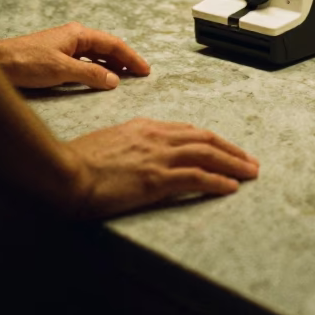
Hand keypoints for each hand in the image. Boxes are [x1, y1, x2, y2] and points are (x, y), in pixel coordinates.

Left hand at [0, 23, 150, 90]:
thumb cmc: (28, 62)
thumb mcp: (61, 70)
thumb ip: (90, 75)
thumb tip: (115, 80)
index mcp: (78, 34)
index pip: (113, 44)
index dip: (131, 57)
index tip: (145, 70)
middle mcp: (75, 37)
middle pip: (107, 48)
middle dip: (124, 60)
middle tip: (140, 75)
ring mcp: (66, 46)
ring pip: (96, 56)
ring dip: (111, 66)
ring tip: (126, 78)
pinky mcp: (58, 57)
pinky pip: (85, 62)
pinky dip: (97, 70)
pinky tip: (101, 79)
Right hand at [63, 118, 259, 217]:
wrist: (64, 172)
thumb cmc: (77, 162)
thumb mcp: (108, 142)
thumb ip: (129, 145)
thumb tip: (139, 154)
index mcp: (144, 127)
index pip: (187, 130)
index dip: (210, 139)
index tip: (225, 148)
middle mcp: (156, 137)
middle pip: (204, 139)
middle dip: (230, 149)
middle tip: (250, 161)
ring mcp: (157, 157)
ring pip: (207, 155)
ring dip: (233, 163)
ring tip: (250, 173)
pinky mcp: (156, 179)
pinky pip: (195, 177)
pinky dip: (217, 181)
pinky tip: (231, 187)